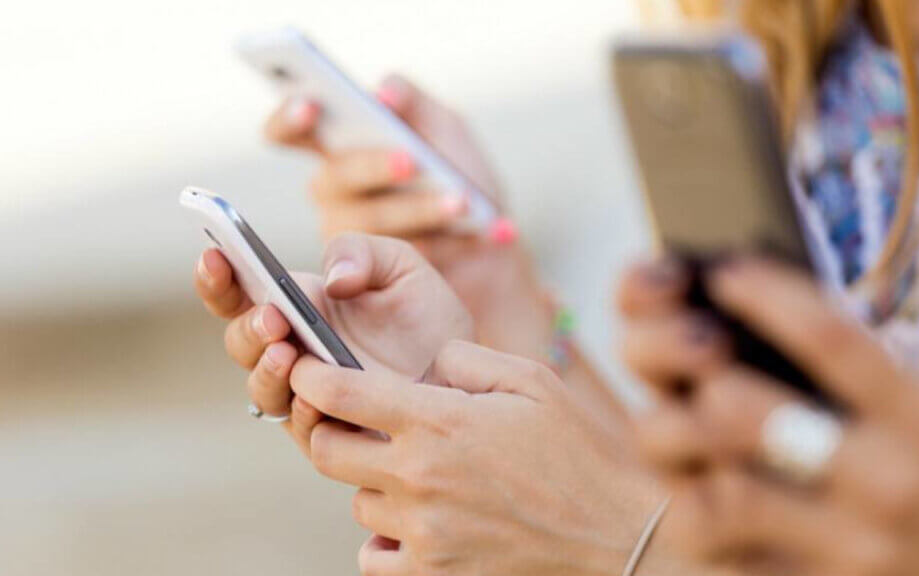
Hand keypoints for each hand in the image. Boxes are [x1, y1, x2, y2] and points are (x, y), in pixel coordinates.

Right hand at [193, 232, 473, 450]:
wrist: (469, 370)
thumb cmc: (426, 314)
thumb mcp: (399, 265)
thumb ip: (360, 253)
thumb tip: (332, 279)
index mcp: (296, 304)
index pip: (238, 292)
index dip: (217, 277)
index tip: (214, 257)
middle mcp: (291, 349)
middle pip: (241, 342)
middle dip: (248, 328)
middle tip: (273, 316)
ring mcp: (307, 392)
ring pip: (262, 388)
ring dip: (267, 371)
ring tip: (289, 352)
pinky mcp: (332, 430)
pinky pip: (302, 427)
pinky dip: (302, 410)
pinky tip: (315, 395)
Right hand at [263, 75, 552, 362]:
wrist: (492, 251)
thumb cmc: (462, 183)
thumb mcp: (446, 131)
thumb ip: (416, 103)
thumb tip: (383, 92)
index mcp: (341, 150)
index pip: (290, 131)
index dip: (289, 119)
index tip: (311, 107)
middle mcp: (334, 195)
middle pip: (335, 178)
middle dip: (374, 167)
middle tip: (409, 161)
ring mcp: (346, 241)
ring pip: (367, 223)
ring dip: (419, 208)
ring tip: (461, 202)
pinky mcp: (371, 281)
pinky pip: (391, 262)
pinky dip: (444, 240)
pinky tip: (484, 231)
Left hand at [286, 340, 663, 575]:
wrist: (614, 537)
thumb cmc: (577, 453)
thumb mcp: (531, 382)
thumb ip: (467, 359)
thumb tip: (426, 361)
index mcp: (438, 421)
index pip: (339, 393)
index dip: (309, 376)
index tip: (305, 370)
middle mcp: (418, 476)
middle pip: (325, 451)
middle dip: (330, 430)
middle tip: (359, 426)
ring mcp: (421, 531)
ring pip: (356, 501)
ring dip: (373, 484)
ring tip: (418, 476)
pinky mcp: (431, 574)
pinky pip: (373, 554)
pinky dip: (385, 537)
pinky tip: (418, 522)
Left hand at [633, 258, 918, 575]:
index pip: (829, 339)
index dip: (763, 295)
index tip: (724, 273)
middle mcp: (888, 484)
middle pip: (750, 416)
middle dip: (704, 379)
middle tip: (694, 362)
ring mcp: (853, 550)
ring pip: (728, 497)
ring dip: (687, 454)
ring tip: (679, 422)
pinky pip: (737, 560)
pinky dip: (702, 522)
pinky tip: (689, 487)